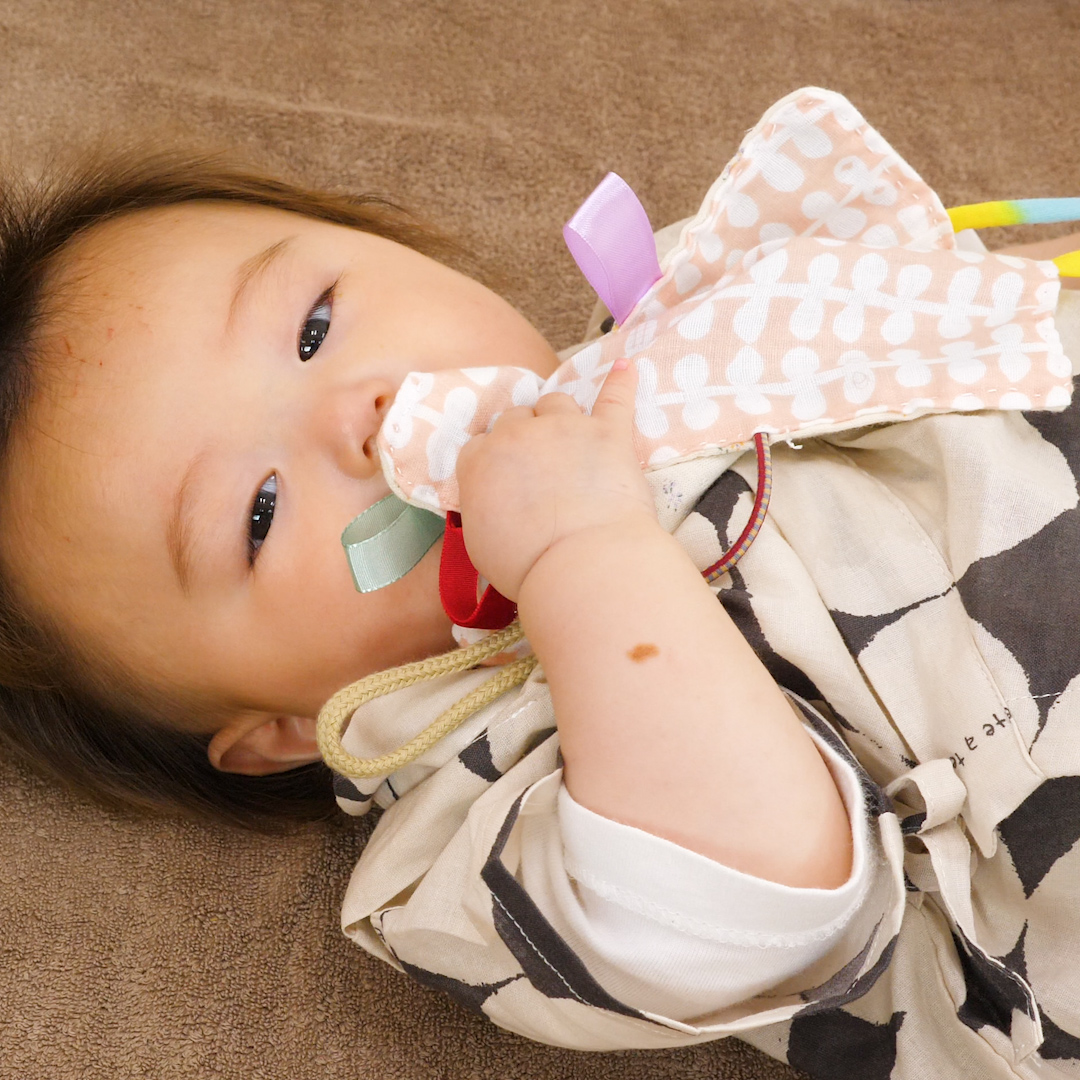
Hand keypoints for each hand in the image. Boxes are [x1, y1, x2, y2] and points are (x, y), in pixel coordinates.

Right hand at [455, 359, 657, 599]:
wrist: (580, 564)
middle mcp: (517, 435)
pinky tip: (626, 369)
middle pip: (517, 418)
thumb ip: (483, 509)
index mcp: (479, 462)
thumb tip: (494, 504)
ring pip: (556, 402)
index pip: (481, 444)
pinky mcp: (609, 433)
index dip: (497, 460)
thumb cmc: (526, 566)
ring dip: (560, 416)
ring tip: (572, 437)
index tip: (508, 479)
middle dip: (526, 437)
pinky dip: (621, 383)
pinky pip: (615, 396)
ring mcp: (565, 428)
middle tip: (541, 467)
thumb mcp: (481, 544)